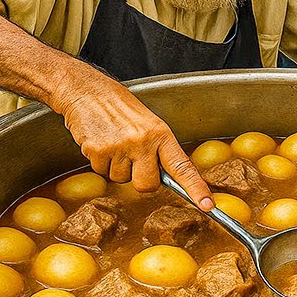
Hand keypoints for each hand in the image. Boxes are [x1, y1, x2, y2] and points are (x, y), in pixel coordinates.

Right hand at [57, 78, 211, 209]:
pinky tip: (102, 143)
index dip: (196, 188)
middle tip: (134, 160)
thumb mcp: (151, 125)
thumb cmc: (122, 109)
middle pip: (147, 185)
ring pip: (122, 180)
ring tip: (115, 143)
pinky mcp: (97, 151)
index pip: (183, 167)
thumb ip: (160, 150)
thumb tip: (168, 178)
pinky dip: (101, 162)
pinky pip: (102, 172)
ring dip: (118, 167)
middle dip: (140, 180)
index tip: (207, 205)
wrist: (89, 92)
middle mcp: (143, 142)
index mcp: (161, 135)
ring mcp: (120, 147)